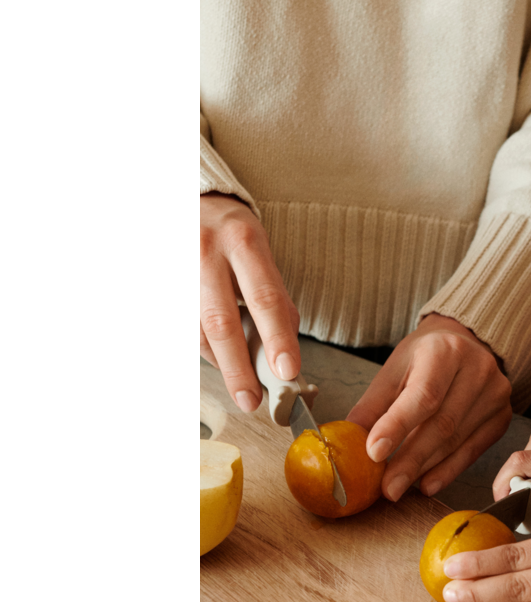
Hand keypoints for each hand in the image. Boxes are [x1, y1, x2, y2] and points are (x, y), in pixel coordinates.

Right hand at [200, 192, 300, 412]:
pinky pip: (188, 324)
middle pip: (221, 321)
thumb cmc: (235, 235)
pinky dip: (203, 346)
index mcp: (245, 242)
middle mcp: (209, 251)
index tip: (287, 371)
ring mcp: (184, 264)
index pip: (264, 297)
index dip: (277, 337)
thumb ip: (272, 297)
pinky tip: (217, 354)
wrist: (197, 200)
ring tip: (238, 378)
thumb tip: (284, 350)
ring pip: (198, 328)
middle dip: (238, 367)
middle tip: (252, 400)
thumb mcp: (261, 254)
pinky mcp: (172, 277)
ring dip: (220, 360)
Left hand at [347, 314, 512, 500]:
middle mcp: (478, 369)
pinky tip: (427, 483)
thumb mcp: (394, 370)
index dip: (398, 426)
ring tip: (399, 486)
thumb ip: (373, 405)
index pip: (424, 394)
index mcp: (446, 350)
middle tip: (387, 487)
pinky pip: (474, 451)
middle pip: (443, 423)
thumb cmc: (425, 357)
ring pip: (457, 440)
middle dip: (411, 459)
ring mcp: (496, 394)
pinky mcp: (502, 416)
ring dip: (425, 468)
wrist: (464, 344)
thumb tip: (350, 443)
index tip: (374, 453)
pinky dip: (448, 470)